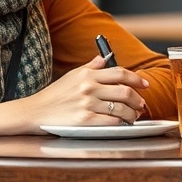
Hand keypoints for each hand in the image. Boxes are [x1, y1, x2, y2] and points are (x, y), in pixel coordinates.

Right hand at [0, 56, 148, 134]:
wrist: (35, 111)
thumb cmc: (55, 94)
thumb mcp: (72, 76)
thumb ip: (91, 67)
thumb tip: (105, 58)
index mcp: (88, 75)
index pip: (120, 73)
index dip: (137, 78)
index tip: (146, 84)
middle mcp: (89, 88)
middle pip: (124, 91)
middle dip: (138, 99)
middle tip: (141, 105)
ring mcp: (87, 105)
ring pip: (121, 109)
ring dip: (132, 114)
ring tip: (134, 116)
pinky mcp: (84, 121)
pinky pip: (111, 122)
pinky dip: (121, 123)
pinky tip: (122, 124)